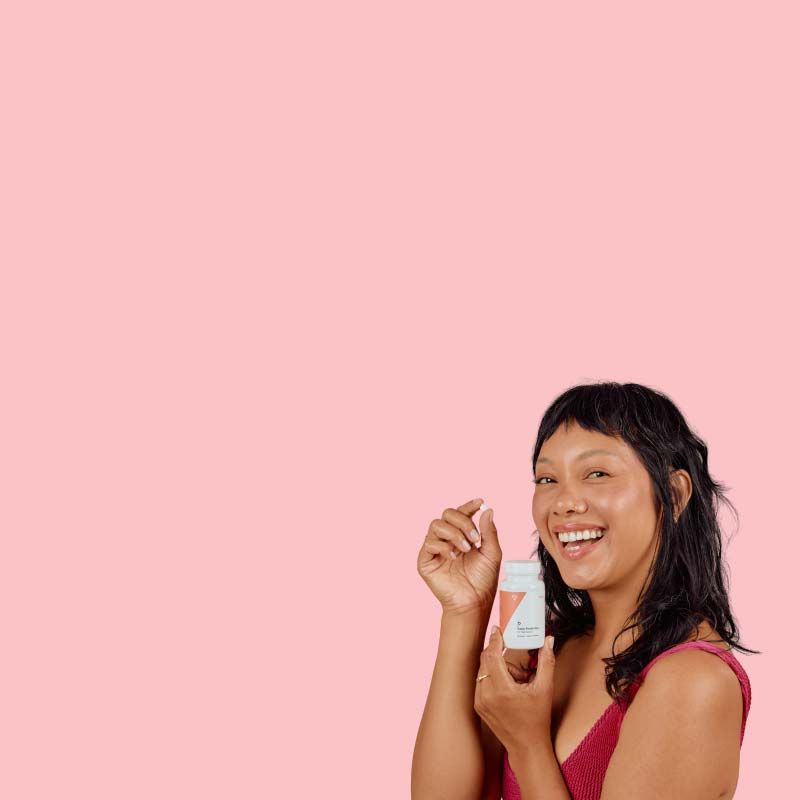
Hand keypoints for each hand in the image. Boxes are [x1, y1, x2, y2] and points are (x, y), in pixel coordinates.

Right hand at [416, 498, 501, 613]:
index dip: (469, 505)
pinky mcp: (426, 560)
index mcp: (463, 535)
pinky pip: (429, 543)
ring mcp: (435, 549)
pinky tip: (452, 557)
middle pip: (447, 514)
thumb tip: (487, 509)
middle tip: (474, 538)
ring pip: (436, 524)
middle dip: (462, 521)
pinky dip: (443, 546)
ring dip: (453, 533)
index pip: (462, 513)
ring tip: (464, 549)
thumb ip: (489, 531)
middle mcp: (447, 539)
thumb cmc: (483, 581)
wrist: (473, 602)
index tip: (480, 502)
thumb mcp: (492, 553)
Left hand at [474, 627, 556, 756]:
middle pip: (485, 660)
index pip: (491, 655)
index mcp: (502, 689)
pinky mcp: (478, 706)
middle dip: (496, 652)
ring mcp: (480, 701)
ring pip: (482, 670)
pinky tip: (506, 686)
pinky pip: (480, 682)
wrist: (526, 746)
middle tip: (510, 652)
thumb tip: (548, 640)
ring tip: (514, 678)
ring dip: (494, 665)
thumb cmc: (537, 719)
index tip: (497, 629)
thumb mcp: (545, 689)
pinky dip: (491, 677)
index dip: (494, 639)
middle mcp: (486, 694)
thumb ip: (546, 662)